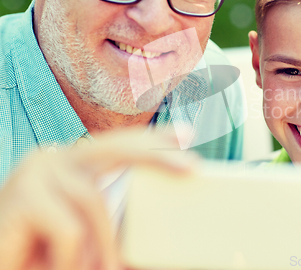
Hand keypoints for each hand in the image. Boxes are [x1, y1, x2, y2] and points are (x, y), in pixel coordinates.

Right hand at [0, 129, 196, 269]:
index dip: (153, 139)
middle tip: (192, 168)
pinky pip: (70, 230)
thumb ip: (115, 223)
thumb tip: (161, 236)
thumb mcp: (87, 233)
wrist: (3, 263)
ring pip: (93, 200)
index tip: (188, 135)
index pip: (120, 143)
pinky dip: (74, 258)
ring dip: (104, 243)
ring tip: (104, 269)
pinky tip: (54, 267)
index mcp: (74, 164)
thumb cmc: (44, 249)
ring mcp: (37, 173)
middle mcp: (56, 158)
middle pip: (115, 148)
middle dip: (156, 155)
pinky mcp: (21, 198)